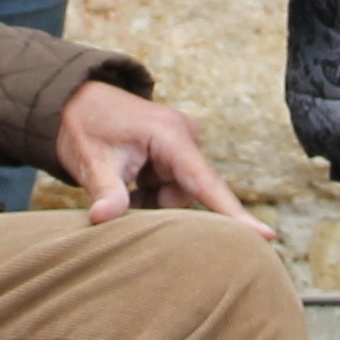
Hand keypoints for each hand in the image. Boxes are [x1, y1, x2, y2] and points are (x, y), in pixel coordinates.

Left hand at [49, 79, 261, 226]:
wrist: (72, 102)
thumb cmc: (83, 126)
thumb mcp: (90, 160)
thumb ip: (105, 191)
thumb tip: (103, 219)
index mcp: (170, 135)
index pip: (206, 182)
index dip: (233, 214)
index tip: (267, 237)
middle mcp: (184, 137)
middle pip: (189, 194)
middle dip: (160, 206)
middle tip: (129, 195)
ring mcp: (180, 145)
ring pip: (178, 195)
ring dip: (151, 202)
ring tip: (120, 186)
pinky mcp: (174, 153)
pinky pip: (171, 188)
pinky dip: (150, 195)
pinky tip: (130, 183)